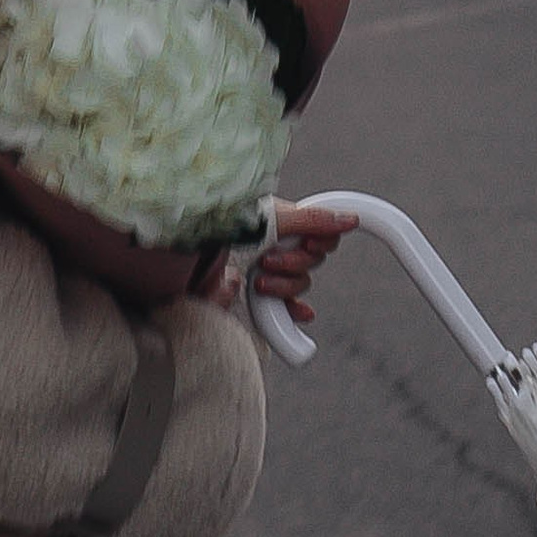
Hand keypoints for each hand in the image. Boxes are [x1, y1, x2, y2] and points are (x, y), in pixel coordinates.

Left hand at [218, 200, 354, 330]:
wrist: (186, 261)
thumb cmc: (224, 230)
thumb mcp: (271, 220)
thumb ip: (313, 220)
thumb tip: (350, 219)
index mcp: (282, 223)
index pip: (321, 234)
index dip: (318, 240)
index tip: (307, 241)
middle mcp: (276, 246)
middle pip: (313, 261)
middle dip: (294, 264)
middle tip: (268, 260)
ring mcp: (267, 272)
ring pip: (300, 285)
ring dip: (284, 286)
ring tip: (258, 281)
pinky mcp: (257, 298)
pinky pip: (286, 311)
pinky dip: (292, 314)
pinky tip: (298, 317)